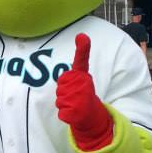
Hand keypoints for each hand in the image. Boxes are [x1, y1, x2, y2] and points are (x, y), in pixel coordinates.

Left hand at [55, 33, 113, 151]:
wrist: (91, 116)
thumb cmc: (81, 96)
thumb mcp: (78, 81)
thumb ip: (73, 71)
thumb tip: (82, 36)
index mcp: (84, 76)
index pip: (81, 60)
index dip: (82, 49)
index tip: (82, 37)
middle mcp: (85, 84)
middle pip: (60, 87)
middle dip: (62, 93)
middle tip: (73, 96)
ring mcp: (81, 99)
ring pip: (60, 100)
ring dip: (63, 104)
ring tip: (75, 105)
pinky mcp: (76, 113)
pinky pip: (62, 113)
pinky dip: (66, 115)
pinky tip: (74, 114)